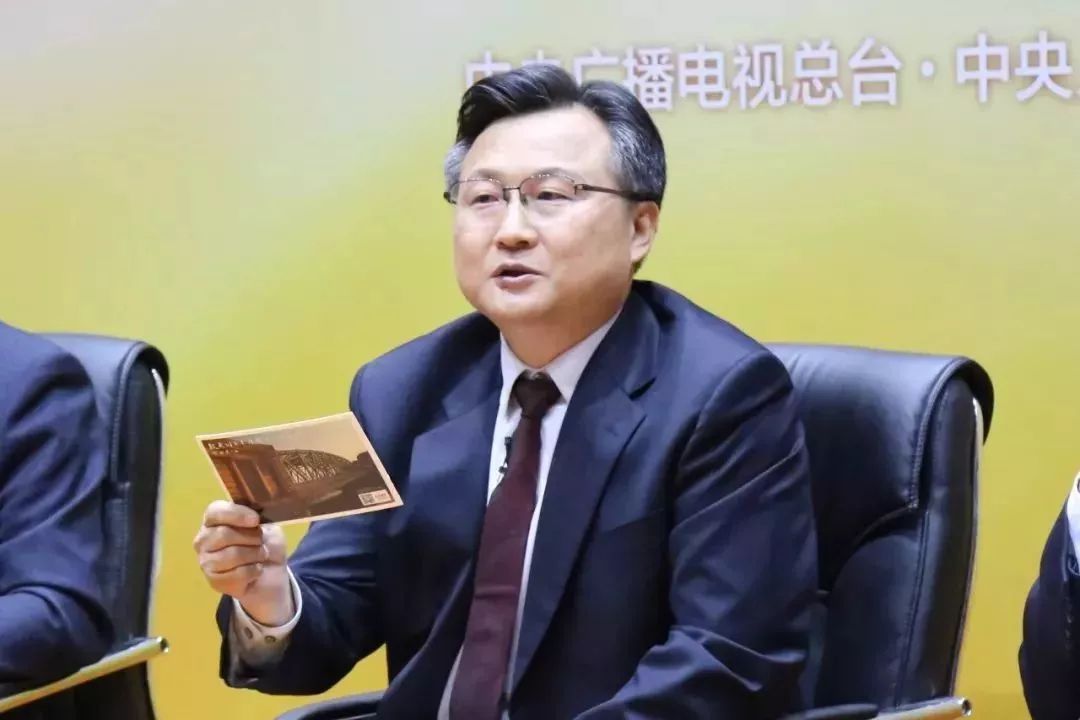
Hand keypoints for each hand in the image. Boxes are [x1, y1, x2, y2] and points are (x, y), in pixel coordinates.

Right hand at [193, 501, 293, 625]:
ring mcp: (206, 562)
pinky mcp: (214, 581)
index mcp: (213, 519)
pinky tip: (257, 569)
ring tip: (261, 555)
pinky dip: (255, 570)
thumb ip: (258, 516)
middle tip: (261, 541)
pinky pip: (239, 574)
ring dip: (255, 554)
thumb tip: (255, 515)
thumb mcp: (266, 524)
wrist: (270, 573)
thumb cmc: (264, 543)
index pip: (215, 512)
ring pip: (233, 555)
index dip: (236, 514)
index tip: (256, 520)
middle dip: (251, 537)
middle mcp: (204, 539)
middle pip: (224, 534)